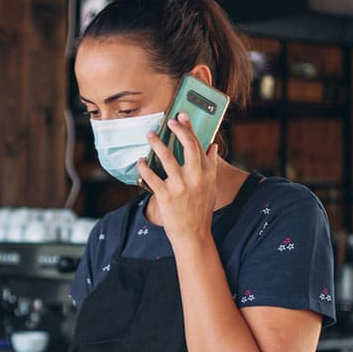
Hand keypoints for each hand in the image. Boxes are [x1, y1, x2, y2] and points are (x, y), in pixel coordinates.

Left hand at [136, 111, 219, 244]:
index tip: (182, 117)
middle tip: (169, 121)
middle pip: (188, 146)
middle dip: (178, 130)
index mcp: (207, 174)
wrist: (193, 234)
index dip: (189, 129)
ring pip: (167, 158)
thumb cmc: (201, 210)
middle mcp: (196, 178)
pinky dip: (144, 167)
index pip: (199, 145)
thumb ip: (211, 165)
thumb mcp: (211, 187)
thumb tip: (212, 146)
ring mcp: (180, 187)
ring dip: (157, 143)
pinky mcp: (166, 196)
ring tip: (150, 134)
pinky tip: (141, 161)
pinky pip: (152, 177)